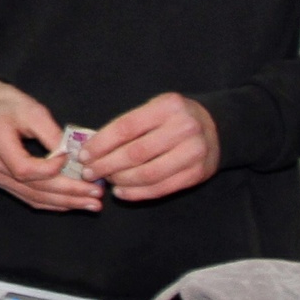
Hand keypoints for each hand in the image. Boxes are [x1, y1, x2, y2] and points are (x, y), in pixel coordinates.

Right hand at [0, 80, 101, 212]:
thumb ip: (51, 134)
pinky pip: (27, 197)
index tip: (73, 161)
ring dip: (64, 202)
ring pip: (32, 197)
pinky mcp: (0, 181)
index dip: (51, 170)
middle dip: (68, 192)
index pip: (25, 168)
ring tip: (91, 204)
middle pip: (32, 187)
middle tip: (96, 194)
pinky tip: (71, 203)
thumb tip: (72, 157)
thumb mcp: (32, 109)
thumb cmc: (8, 104)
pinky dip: (51, 202)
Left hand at [79, 92, 219, 202]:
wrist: (216, 127)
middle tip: (88, 172)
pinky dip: (137, 193)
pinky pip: (161, 188)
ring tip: (105, 180)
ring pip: (147, 173)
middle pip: (135, 153)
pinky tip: (121, 192)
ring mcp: (193, 153)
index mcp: (167, 106)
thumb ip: (128, 125)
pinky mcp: (197, 174)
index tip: (83, 154)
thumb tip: (92, 147)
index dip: (101, 143)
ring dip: (120, 180)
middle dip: (106, 165)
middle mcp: (183, 128)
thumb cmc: (173, 117)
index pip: (126, 127)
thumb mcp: (154, 108)